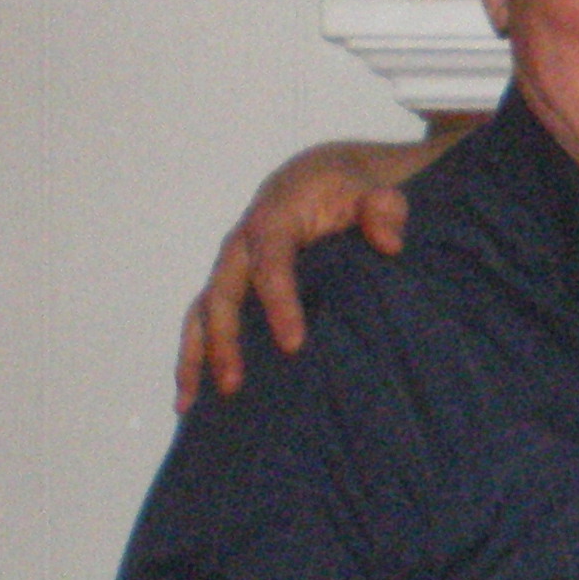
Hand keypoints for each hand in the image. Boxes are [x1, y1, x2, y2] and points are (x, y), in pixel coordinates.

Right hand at [174, 139, 440, 409]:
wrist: (318, 176)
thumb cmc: (347, 187)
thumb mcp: (373, 188)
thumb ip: (384, 208)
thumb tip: (389, 243)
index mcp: (274, 218)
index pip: (272, 263)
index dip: (279, 303)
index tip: (293, 344)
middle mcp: (242, 245)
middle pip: (222, 294)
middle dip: (225, 340)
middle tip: (234, 385)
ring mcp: (231, 267)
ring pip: (201, 311)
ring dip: (194, 356)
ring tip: (189, 403)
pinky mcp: (230, 285)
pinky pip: (204, 321)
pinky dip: (194, 355)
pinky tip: (192, 398)